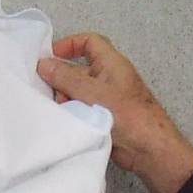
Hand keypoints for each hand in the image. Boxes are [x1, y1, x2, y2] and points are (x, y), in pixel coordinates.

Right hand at [36, 33, 192, 192]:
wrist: (148, 150)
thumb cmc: (128, 115)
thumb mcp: (94, 92)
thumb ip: (66, 78)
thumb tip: (43, 64)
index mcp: (111, 63)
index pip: (89, 42)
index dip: (69, 44)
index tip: (49, 56)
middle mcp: (108, 78)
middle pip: (77, 69)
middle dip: (61, 79)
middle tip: (49, 92)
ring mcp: (104, 99)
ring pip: (75, 92)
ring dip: (64, 99)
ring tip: (58, 110)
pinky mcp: (101, 118)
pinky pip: (79, 109)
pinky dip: (70, 112)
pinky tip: (62, 120)